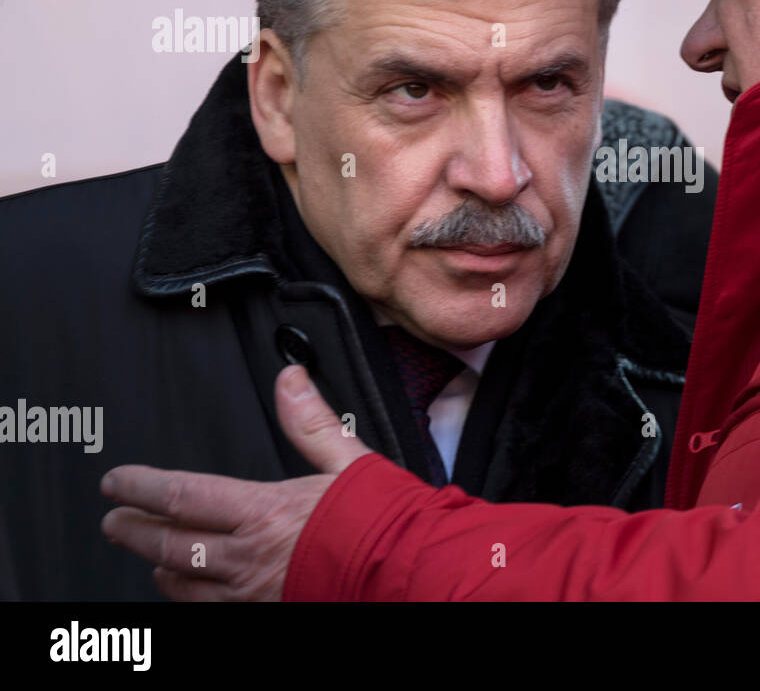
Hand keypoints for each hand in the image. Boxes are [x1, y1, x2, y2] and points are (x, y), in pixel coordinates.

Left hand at [100, 365, 369, 599]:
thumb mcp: (349, 460)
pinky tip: (188, 590)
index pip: (181, 496)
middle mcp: (248, 558)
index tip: (117, 483)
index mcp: (263, 512)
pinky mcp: (266, 615)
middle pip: (169, 544)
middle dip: (133, 530)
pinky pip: (210, 610)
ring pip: (183, 584)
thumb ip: (311, 421)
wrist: (409, 576)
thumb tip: (289, 380)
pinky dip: (189, 597)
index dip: (140, 487)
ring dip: (159, 566)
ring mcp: (253, 594)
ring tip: (150, 557)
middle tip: (114, 519)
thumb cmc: (384, 523)